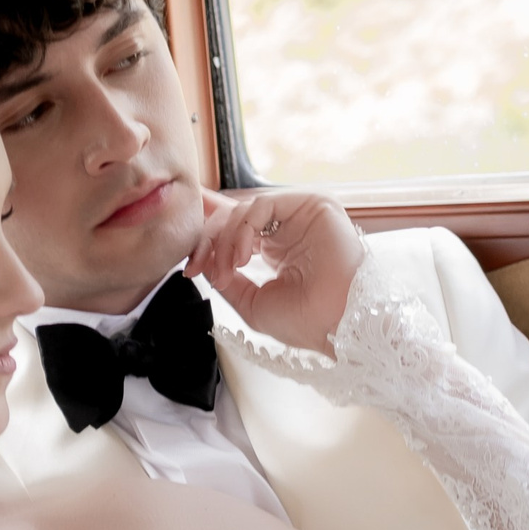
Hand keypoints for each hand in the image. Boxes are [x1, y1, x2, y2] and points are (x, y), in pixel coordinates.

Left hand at [189, 188, 364, 355]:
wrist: (338, 325)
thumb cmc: (305, 322)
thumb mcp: (251, 303)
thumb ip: (227, 280)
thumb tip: (204, 263)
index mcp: (278, 250)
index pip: (235, 231)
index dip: (207, 242)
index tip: (190, 267)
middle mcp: (288, 229)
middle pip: (234, 218)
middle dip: (209, 241)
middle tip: (199, 267)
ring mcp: (300, 215)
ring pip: (244, 210)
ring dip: (225, 240)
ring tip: (226, 270)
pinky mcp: (312, 204)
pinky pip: (262, 204)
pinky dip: (244, 228)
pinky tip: (243, 256)